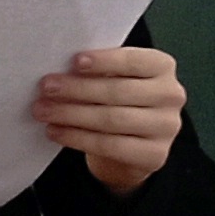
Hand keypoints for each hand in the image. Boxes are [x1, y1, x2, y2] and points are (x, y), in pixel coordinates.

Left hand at [36, 46, 185, 192]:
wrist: (134, 145)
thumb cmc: (120, 101)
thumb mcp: (117, 78)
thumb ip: (99, 71)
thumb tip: (61, 70)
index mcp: (163, 67)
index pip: (133, 61)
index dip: (104, 61)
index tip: (75, 62)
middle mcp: (171, 95)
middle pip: (118, 91)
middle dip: (77, 89)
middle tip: (47, 88)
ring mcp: (166, 127)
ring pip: (111, 120)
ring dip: (72, 114)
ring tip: (43, 110)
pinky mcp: (155, 155)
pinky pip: (110, 146)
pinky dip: (78, 138)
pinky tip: (56, 131)